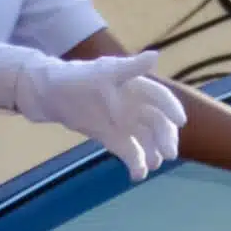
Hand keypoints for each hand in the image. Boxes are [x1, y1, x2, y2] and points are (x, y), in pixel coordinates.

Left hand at [21, 51, 187, 178]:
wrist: (49, 95)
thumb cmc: (77, 76)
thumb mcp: (103, 72)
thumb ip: (130, 67)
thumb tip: (155, 55)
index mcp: (135, 87)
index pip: (160, 98)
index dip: (172, 108)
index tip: (181, 121)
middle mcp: (134, 106)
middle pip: (158, 123)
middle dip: (166, 138)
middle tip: (169, 154)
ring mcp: (125, 124)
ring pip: (147, 141)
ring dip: (154, 153)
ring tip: (153, 165)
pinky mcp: (113, 138)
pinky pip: (130, 153)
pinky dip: (136, 164)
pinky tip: (138, 175)